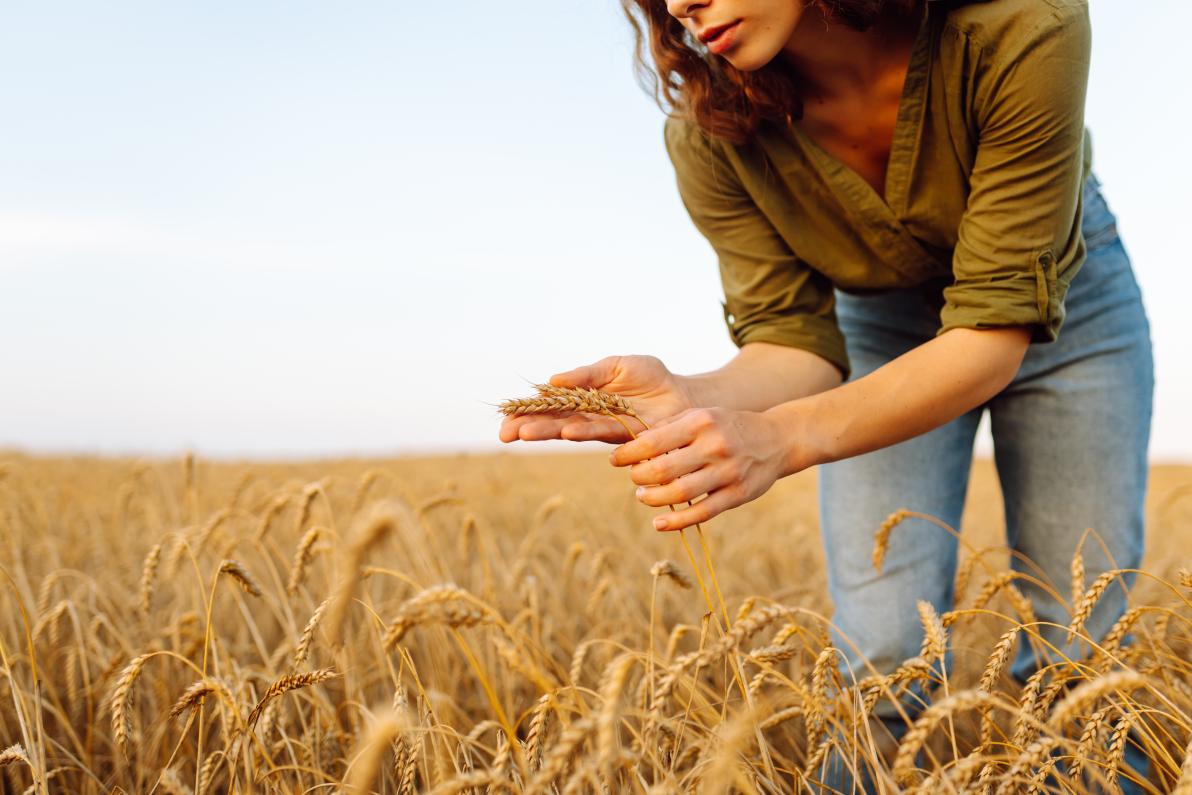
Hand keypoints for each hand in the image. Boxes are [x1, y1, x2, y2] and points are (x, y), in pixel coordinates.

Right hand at [499, 355, 692, 443]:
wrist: (685, 395)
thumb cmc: (652, 379)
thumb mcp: (617, 366)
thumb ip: (587, 374)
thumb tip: (553, 380)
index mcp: (584, 399)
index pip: (550, 406)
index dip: (528, 413)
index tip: (506, 420)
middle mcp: (591, 417)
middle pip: (554, 421)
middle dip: (529, 427)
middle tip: (506, 434)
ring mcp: (608, 428)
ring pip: (572, 429)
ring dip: (548, 432)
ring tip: (526, 433)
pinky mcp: (627, 436)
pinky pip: (602, 432)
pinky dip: (583, 430)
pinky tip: (567, 430)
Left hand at [609, 407, 790, 531]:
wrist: (777, 439)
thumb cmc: (729, 426)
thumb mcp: (702, 414)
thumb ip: (670, 426)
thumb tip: (634, 443)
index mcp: (701, 422)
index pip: (654, 441)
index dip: (628, 454)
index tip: (616, 459)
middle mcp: (714, 446)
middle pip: (663, 469)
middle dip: (639, 477)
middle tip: (634, 478)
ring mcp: (727, 472)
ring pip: (680, 493)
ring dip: (654, 499)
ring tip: (643, 496)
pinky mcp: (738, 494)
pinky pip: (703, 512)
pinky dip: (677, 522)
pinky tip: (658, 524)